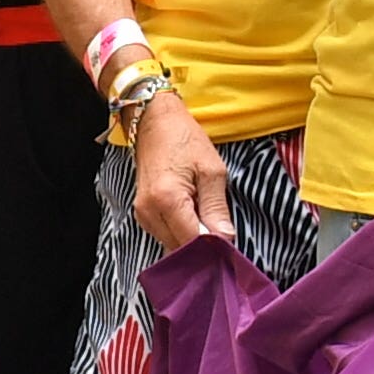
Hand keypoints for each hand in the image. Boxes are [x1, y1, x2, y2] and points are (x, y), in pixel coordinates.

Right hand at [126, 89, 236, 254]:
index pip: (192, 241)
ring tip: (207, 221)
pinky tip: (194, 218)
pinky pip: (165, 235)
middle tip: (223, 235)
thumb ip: (217, 208)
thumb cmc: (185, 141)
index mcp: (167, 200)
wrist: (154, 123)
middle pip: (180, 248)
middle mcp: (149, 212)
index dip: (213, 248)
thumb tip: (225, 239)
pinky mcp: (142, 214)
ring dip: (191, 240)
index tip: (231, 249)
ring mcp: (142, 214)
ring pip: (172, 244)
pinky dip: (181, 233)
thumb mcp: (212, 171)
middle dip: (203, 247)